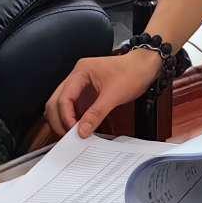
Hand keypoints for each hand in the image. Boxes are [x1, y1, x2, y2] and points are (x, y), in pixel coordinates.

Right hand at [44, 49, 161, 140]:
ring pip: (61, 104)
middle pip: (56, 101)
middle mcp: (77, 76)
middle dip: (59, 120)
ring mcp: (81, 84)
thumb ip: (96, 114)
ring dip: (64, 119)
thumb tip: (82, 130)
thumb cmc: (132, 72)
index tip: (73, 131)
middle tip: (67, 136)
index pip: (64, 97)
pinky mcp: (87, 92)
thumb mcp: (114, 95)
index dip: (66, 117)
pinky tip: (79, 128)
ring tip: (73, 134)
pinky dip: (73, 118)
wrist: (145, 66)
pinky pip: (73, 106)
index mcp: (80, 72)